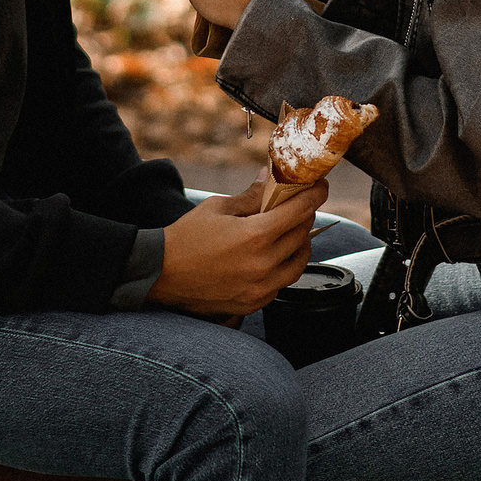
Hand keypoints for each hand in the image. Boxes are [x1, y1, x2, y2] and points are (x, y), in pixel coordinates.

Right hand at [150, 179, 327, 315]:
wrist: (159, 274)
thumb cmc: (186, 238)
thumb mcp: (218, 208)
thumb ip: (251, 196)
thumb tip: (270, 177)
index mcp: (255, 236)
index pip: (300, 211)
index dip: (315, 195)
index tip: (320, 187)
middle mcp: (262, 265)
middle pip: (302, 235)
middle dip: (305, 215)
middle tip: (300, 205)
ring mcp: (259, 288)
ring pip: (298, 262)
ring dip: (301, 244)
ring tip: (292, 231)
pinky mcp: (253, 304)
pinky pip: (282, 283)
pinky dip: (285, 267)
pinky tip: (276, 256)